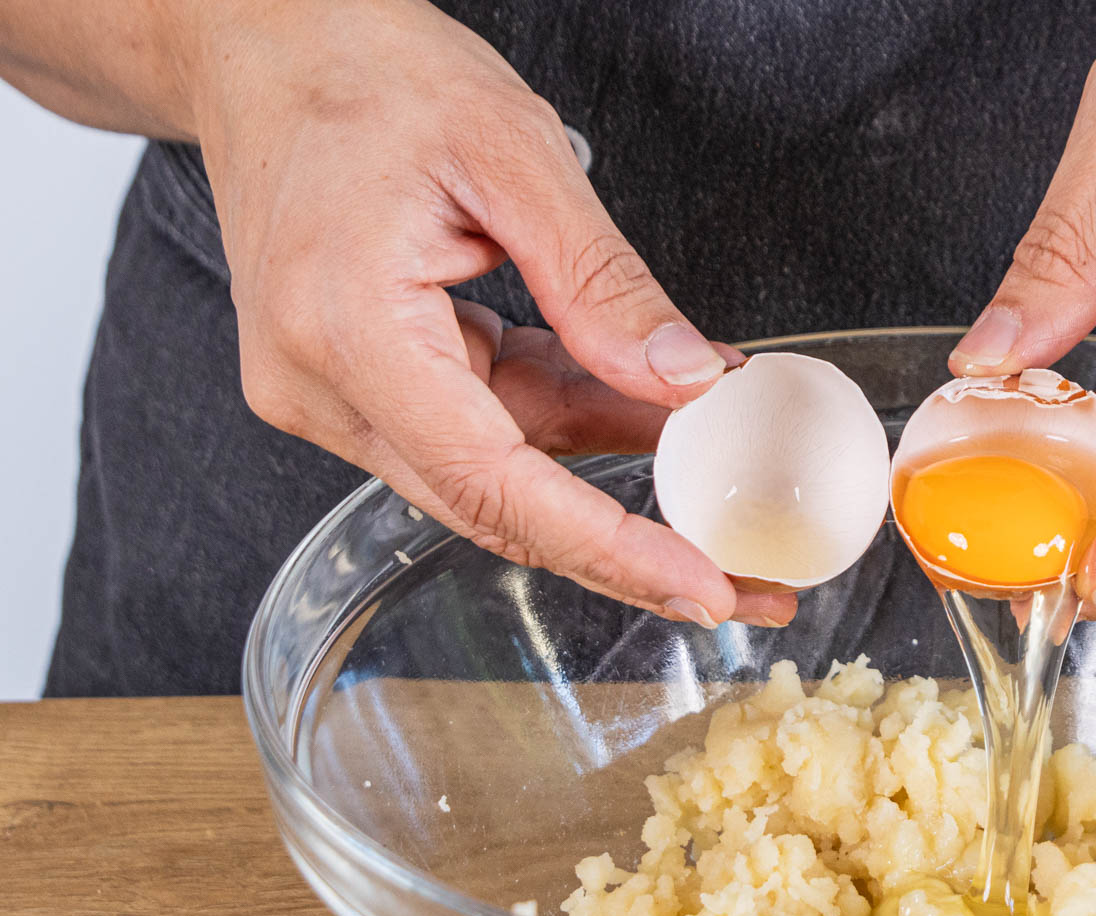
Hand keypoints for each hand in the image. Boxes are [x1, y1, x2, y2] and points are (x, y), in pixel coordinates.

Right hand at [194, 0, 793, 627]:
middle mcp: (320, 385)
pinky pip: (477, 426)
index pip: (494, 484)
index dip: (608, 548)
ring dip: (603, 458)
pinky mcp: (357, 383)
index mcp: (345, 330)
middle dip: (629, 544)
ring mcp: (330, 393)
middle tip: (744, 580)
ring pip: (496, 469)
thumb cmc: (360, 71)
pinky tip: (637, 400)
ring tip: (707, 444)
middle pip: (496, 507)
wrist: (258, 45)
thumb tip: (687, 383)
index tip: (702, 586)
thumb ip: (602, 281)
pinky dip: (561, 414)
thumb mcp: (510, 152)